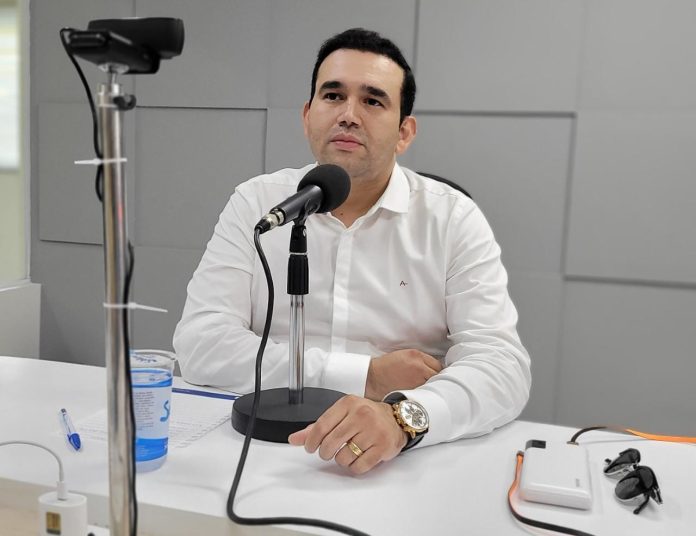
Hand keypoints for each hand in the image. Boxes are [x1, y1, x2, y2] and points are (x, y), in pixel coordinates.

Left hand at [288, 395, 406, 474]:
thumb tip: (294, 439)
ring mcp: (373, 431)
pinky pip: (359, 466)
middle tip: (328, 452)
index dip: (311, 441)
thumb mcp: (341, 414)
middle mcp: (361, 415)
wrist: (395, 419)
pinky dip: (354, 467)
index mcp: (348, 403)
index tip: (311, 447)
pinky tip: (357, 457)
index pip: (321, 426)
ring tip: (347, 452)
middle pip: (330, 443)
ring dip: (341, 460)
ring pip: (343, 457)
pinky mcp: (383, 447)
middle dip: (325, 452)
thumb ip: (317, 427)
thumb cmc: (365, 417)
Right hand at [364, 349, 441, 399]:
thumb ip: (421, 360)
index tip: (435, 375)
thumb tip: (433, 368)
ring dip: (432, 388)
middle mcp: (420, 368)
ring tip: (426, 390)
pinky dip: (425, 396)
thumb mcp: (404, 355)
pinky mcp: (413, 393)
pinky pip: (425, 395)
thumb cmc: (386, 367)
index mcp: (417, 356)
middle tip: (432, 384)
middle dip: (436, 379)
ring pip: (434, 387)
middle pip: (438, 376)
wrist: (372, 378)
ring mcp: (417, 381)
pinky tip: (420, 396)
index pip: (438, 365)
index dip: (436, 371)